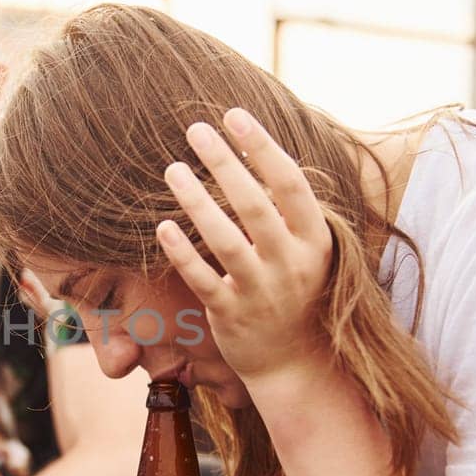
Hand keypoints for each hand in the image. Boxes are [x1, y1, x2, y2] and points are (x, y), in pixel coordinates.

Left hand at [157, 108, 333, 381]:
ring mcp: (261, 291)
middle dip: (224, 163)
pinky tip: (162, 226)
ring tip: (171, 168)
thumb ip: (285, 206)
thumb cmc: (295, 288)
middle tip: (195, 129)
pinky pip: (202, 279)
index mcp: (313, 239)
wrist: (296, 361)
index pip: (291, 183)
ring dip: (196, 201)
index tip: (234, 115)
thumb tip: (253, 147)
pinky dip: (182, 253)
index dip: (263, 147)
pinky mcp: (231, 315)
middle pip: (255, 205)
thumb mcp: (306, 247)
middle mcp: (290, 263)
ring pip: (225, 240)